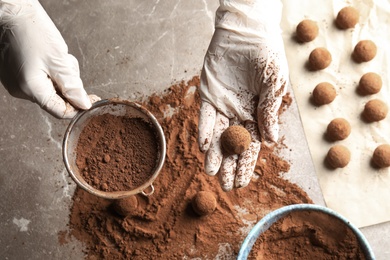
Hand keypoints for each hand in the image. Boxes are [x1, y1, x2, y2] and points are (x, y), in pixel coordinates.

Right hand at [0, 0, 99, 117]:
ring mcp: (17, 83)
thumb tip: (84, 104)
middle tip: (66, 62)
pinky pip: (41, 79)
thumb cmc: (32, 31)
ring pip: (51, 87)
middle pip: (57, 98)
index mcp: (31, 89)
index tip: (91, 98)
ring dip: (60, 74)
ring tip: (55, 55)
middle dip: (68, 83)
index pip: (60, 111)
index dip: (79, 106)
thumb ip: (72, 86)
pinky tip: (46, 55)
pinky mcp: (16, 75)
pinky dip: (50, 70)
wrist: (11, 12)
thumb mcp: (59, 60)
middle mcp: (21, 90)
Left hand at [198, 0, 288, 190]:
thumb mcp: (274, 85)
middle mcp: (238, 115)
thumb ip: (270, 112)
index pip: (251, 146)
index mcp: (256, 115)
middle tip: (225, 186)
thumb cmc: (267, 56)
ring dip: (214, 153)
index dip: (247, 165)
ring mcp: (222, 106)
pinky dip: (204, 130)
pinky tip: (204, 145)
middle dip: (229, 166)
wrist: (247, 33)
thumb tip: (272, 142)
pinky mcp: (208, 96)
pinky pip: (205, 116)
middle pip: (233, 146)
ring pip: (217, 135)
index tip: (243, 183)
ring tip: (211, 172)